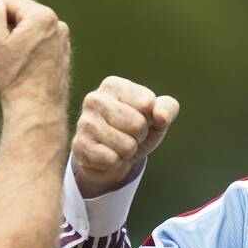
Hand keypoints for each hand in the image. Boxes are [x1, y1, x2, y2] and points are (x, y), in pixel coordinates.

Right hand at [0, 0, 69, 112]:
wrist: (37, 107)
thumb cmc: (13, 76)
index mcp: (42, 16)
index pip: (9, 1)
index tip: (0, 44)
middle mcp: (58, 24)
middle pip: (21, 13)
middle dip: (10, 29)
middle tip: (8, 55)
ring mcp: (63, 39)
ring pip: (31, 28)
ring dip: (20, 40)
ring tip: (18, 63)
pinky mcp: (63, 53)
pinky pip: (40, 42)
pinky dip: (31, 51)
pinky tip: (28, 69)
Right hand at [72, 76, 179, 197]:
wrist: (109, 155)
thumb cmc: (135, 129)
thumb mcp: (157, 116)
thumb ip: (168, 108)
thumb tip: (160, 117)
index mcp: (113, 85)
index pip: (148, 103)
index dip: (150, 117)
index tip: (139, 118)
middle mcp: (94, 99)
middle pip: (138, 125)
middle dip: (139, 136)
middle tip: (128, 135)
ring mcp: (84, 123)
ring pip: (126, 146)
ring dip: (128, 151)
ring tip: (118, 145)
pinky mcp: (79, 146)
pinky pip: (112, 160)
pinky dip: (115, 162)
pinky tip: (107, 155)